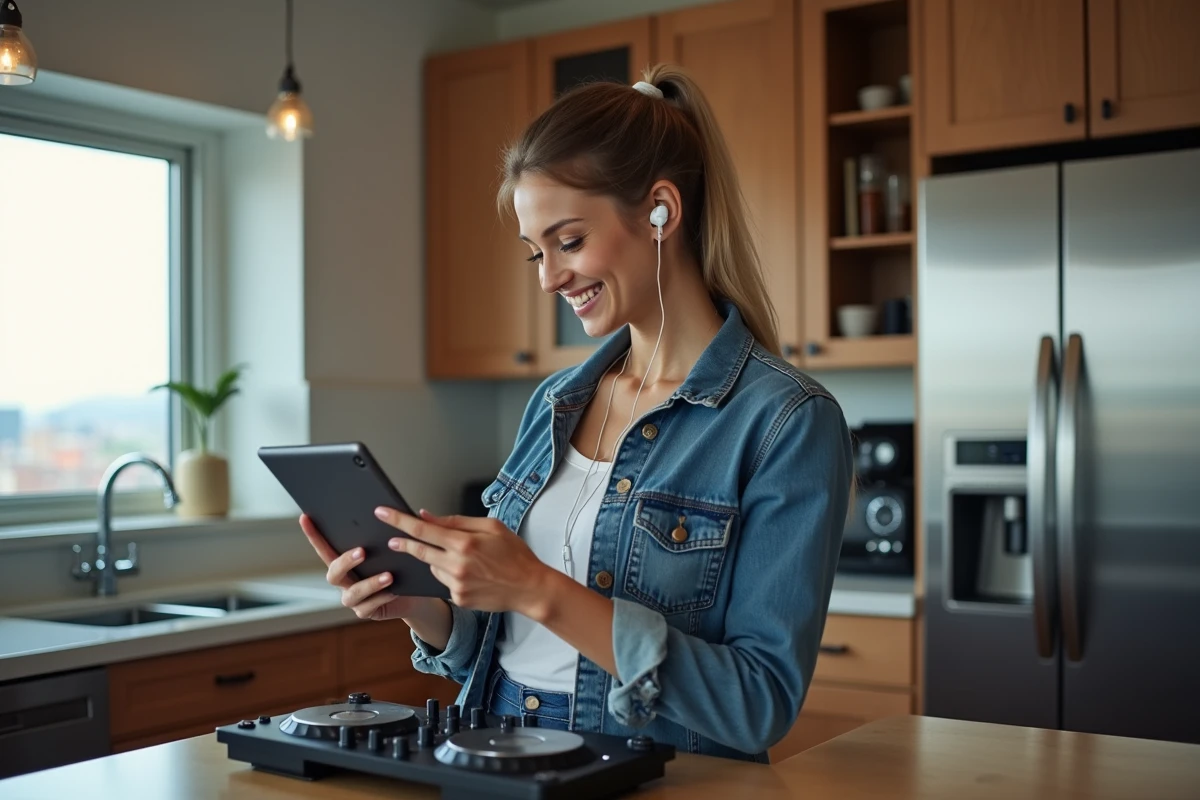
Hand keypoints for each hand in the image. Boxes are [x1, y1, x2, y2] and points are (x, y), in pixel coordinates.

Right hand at [299, 514, 437, 621]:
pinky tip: (394, 591)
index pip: (325, 547)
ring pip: (353, 593)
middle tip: (363, 551)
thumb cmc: (402, 566)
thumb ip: (393, 531)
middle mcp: (345, 580)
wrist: (415, 594)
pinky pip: (369, 607)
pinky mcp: (367, 611)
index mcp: (346, 562)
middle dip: (346, 561)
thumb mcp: (397, 548)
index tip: (305, 517)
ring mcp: (354, 598)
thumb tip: (401, 510)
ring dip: (370, 583)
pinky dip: (382, 597)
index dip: (313, 535)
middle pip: (333, 573)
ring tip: (389, 575)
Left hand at [375, 507, 553, 615]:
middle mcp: (457, 564)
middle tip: (392, 540)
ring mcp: (456, 584)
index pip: (422, 529)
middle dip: (403, 544)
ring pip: (432, 567)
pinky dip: (449, 575)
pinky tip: (471, 574)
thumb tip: (427, 517)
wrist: (529, 588)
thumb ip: (457, 521)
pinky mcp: (458, 598)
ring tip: (464, 559)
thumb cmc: (515, 554)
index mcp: (464, 542)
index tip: (382, 513)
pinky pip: (444, 582)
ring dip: (436, 560)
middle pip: (418, 551)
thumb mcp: (492, 526)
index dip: (398, 520)